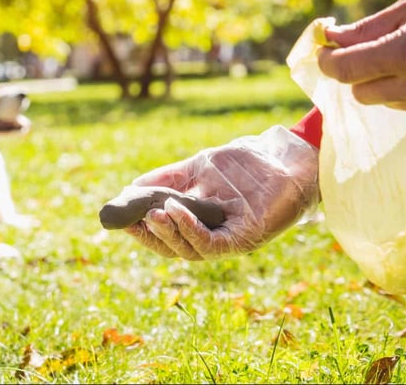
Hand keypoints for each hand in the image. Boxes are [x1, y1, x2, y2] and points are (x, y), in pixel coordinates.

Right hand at [123, 126, 318, 259]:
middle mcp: (213, 236)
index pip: (166, 235)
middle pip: (174, 248)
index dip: (142, 230)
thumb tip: (131, 188)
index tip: (120, 217)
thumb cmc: (246, 163)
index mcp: (201, 223)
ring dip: (168, 233)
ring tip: (152, 213)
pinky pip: (212, 243)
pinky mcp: (245, 238)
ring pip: (190, 250)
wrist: (285, 156)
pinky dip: (190, 229)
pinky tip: (175, 210)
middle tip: (133, 217)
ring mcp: (229, 239)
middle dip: (151, 236)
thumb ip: (168, 179)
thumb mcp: (198, 168)